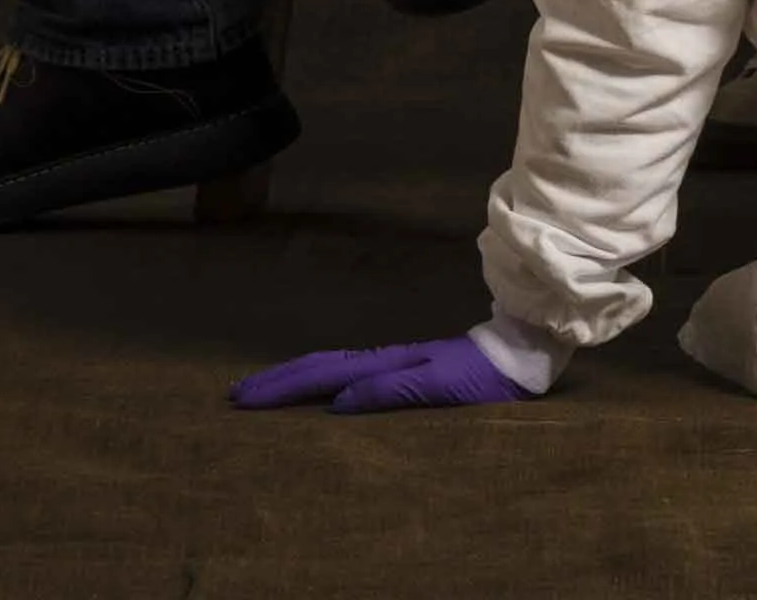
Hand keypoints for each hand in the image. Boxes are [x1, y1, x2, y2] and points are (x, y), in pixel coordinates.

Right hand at [229, 332, 532, 414]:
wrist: (519, 354)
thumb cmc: (482, 376)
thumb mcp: (438, 386)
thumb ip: (389, 391)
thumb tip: (337, 403)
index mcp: (386, 364)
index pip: (323, 375)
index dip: (283, 387)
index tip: (244, 398)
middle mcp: (384, 360)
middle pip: (320, 366)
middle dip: (278, 380)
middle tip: (237, 394)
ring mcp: (393, 361)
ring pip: (332, 366)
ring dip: (296, 377)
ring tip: (264, 388)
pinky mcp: (406, 367)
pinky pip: (351, 371)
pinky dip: (323, 377)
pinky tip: (320, 387)